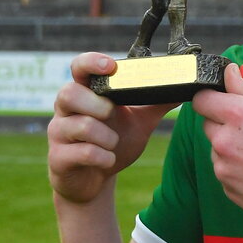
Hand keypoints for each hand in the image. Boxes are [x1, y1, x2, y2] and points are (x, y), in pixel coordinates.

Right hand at [48, 53, 178, 204]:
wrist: (94, 180)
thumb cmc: (114, 142)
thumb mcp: (140, 121)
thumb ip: (157, 103)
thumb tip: (184, 86)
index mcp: (86, 94)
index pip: (79, 67)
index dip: (91, 63)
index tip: (111, 66)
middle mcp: (67, 110)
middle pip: (69, 93)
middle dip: (97, 104)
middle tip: (113, 113)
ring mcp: (59, 134)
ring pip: (78, 125)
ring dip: (105, 136)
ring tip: (114, 144)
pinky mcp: (59, 158)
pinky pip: (81, 152)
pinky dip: (103, 157)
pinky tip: (109, 160)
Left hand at [192, 63, 242, 237]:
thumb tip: (229, 73)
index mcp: (239, 116)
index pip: (202, 100)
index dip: (211, 98)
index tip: (224, 101)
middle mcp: (224, 142)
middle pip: (208, 125)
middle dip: (224, 124)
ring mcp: (223, 169)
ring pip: (218, 151)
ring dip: (232, 149)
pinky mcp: (228, 190)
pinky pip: (226, 173)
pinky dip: (239, 171)